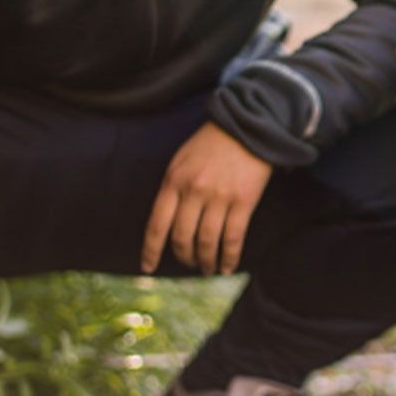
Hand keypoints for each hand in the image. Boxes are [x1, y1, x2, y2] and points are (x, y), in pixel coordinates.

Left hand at [141, 122, 272, 275]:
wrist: (246, 126)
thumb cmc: (211, 144)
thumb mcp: (181, 160)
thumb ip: (173, 188)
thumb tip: (169, 222)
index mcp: (174, 181)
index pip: (157, 224)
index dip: (151, 250)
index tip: (148, 268)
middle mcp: (194, 191)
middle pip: (182, 237)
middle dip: (184, 256)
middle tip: (189, 264)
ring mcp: (219, 197)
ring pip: (207, 241)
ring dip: (206, 261)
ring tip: (208, 269)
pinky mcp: (243, 202)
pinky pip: (233, 237)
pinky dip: (230, 256)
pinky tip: (229, 267)